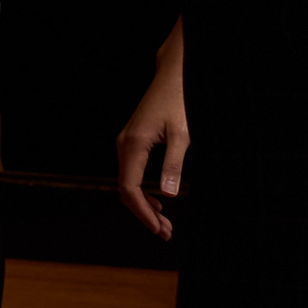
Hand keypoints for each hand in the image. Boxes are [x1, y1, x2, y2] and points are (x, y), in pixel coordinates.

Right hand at [117, 35, 188, 238]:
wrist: (174, 74)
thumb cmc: (180, 100)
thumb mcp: (183, 133)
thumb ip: (174, 163)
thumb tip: (167, 194)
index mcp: (134, 144)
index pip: (130, 189)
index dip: (143, 213)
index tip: (159, 229)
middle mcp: (124, 144)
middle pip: (127, 190)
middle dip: (145, 214)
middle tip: (166, 234)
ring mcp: (126, 143)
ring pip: (129, 183)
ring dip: (145, 205)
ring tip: (165, 225)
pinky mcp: (133, 141)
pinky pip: (132, 173)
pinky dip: (143, 191)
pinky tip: (159, 203)